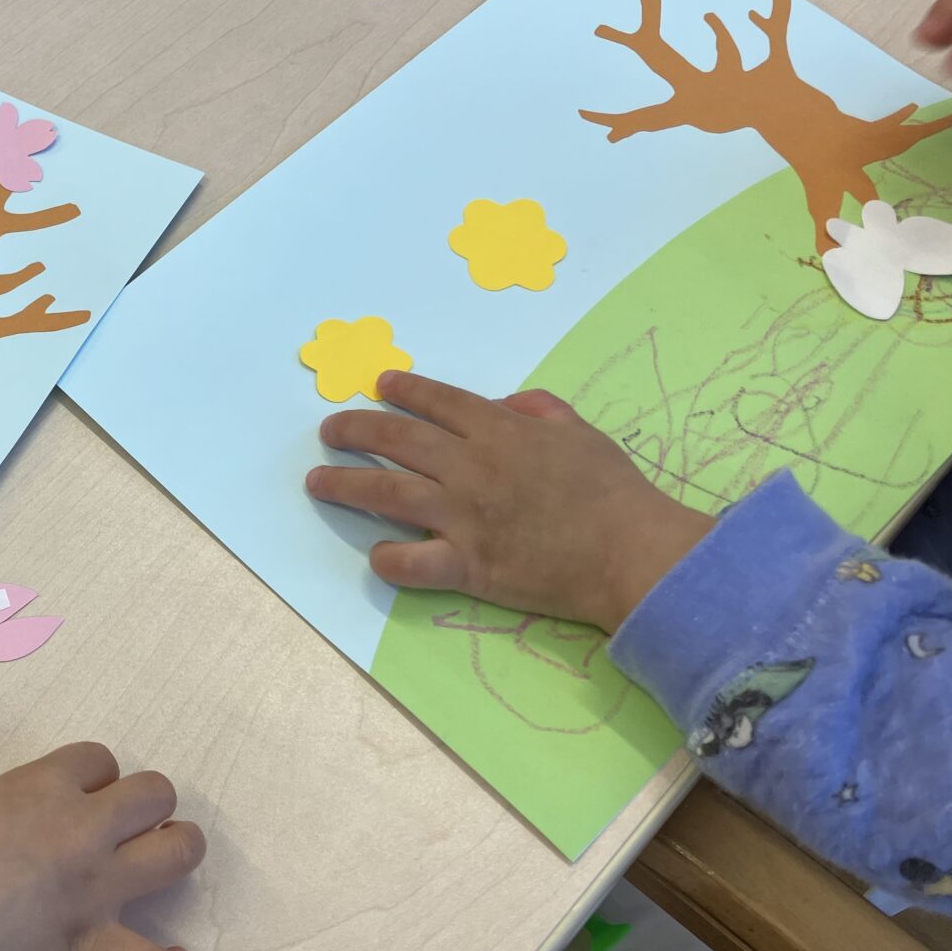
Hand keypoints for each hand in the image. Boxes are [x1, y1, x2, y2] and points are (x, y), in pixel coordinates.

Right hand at [0, 741, 204, 950]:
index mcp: (46, 787)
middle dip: (149, 803)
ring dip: (179, 850)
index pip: (100, 759)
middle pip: (154, 792)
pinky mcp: (92, 944)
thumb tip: (33, 822)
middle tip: (128, 825)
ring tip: (166, 859)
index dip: (95, 776)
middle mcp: (84, 829)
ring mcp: (96, 887)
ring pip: (178, 853)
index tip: (81, 795)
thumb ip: (16, 807)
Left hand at [306, 371, 712, 632]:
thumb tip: (505, 404)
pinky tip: (376, 554)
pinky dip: (388, 558)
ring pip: (387, 493)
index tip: (380, 384)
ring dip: (346, 484)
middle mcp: (472, 468)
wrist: (633, 552)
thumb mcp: (580, 432)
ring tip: (318, 481)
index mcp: (500, 431)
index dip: (404, 390)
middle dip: (355, 429)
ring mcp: (464, 517)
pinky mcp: (468, 566)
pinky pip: (412, 562)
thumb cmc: (614, 492)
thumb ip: (539, 410)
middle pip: (398, 439)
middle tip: (329, 430)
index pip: (438, 401)